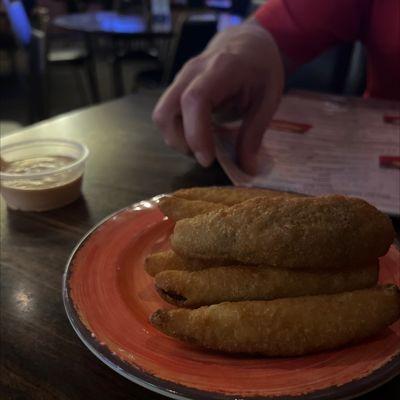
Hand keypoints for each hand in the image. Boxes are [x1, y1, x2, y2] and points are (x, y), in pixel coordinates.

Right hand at [152, 20, 283, 173]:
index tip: (208, 160)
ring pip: (162, 114)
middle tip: (205, 157)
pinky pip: (167, 114)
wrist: (247, 43)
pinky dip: (178, 132)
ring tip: (202, 147)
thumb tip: (246, 170)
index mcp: (221, 69)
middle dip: (180, 142)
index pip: (195, 99)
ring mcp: (181, 78)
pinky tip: (198, 137)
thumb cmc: (261, 69)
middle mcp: (193, 71)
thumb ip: (254, 134)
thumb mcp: (268, 100)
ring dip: (176, 139)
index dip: (196, 133)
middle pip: (166, 111)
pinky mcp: (177, 87)